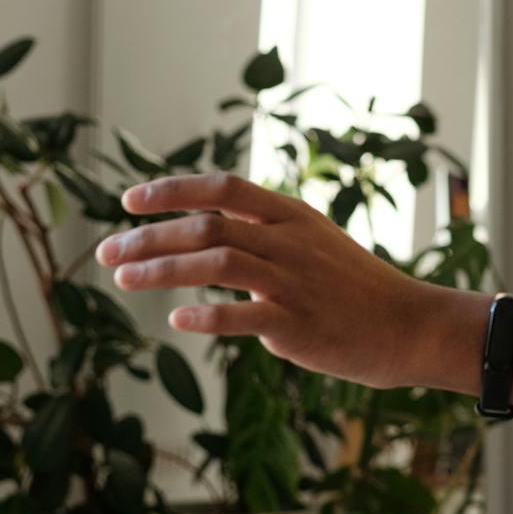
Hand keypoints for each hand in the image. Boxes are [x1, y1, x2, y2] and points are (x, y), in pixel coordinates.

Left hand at [95, 171, 432, 390]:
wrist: (406, 325)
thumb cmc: (354, 288)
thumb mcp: (313, 244)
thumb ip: (263, 241)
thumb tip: (210, 248)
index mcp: (290, 215)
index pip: (222, 188)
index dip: (171, 190)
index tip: (129, 201)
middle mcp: (288, 241)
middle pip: (207, 225)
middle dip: (148, 236)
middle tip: (106, 251)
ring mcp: (293, 280)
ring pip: (216, 261)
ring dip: (162, 269)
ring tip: (123, 278)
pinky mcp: (297, 323)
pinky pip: (243, 315)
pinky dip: (206, 315)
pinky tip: (177, 319)